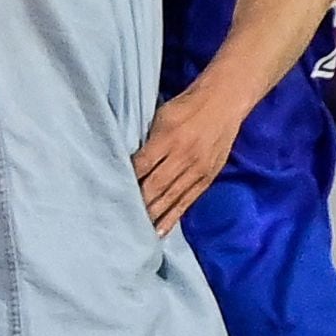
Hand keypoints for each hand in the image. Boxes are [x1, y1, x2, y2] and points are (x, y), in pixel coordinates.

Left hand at [133, 85, 245, 233]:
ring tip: (137, 232)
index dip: (127, 180)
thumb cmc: (186, 106)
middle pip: (156, 186)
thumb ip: (148, 139)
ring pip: (171, 197)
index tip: (111, 194)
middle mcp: (183, 156)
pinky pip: (188, 201)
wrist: (224, 102)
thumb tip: (130, 163)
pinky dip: (173, 216)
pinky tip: (161, 230)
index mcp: (168, 138)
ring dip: (153, 215)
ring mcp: (197, 169)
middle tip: (119, 220)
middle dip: (138, 203)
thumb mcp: (161, 115)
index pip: (142, 165)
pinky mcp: (207, 177)